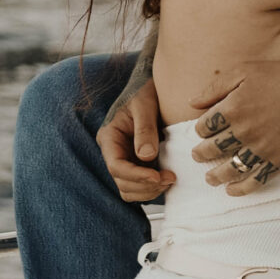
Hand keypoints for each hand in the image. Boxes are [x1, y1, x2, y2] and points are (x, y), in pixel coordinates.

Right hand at [99, 77, 175, 202]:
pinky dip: (152, 189)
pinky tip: (167, 179)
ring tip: (170, 179)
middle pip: (122, 182)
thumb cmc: (145, 91)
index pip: (116, 166)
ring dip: (149, 191)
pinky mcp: (137, 164)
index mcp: (109, 137)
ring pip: (129, 189)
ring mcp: (125, 160)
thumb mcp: (145, 105)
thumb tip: (146, 157)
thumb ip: (145, 129)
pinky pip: (139, 187)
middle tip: (170, 178)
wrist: (150, 87)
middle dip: (146, 185)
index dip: (136, 176)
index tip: (157, 176)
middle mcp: (114, 152)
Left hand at [190, 54, 279, 192]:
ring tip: (210, 179)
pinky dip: (241, 188)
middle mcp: (244, 131)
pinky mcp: (279, 160)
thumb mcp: (245, 70)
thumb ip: (215, 87)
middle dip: (201, 155)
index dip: (200, 130)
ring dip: (216, 176)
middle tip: (198, 157)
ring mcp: (262, 148)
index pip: (204, 127)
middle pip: (213, 150)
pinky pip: (256, 180)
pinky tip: (232, 190)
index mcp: (233, 108)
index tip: (202, 132)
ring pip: (230, 169)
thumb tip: (192, 103)